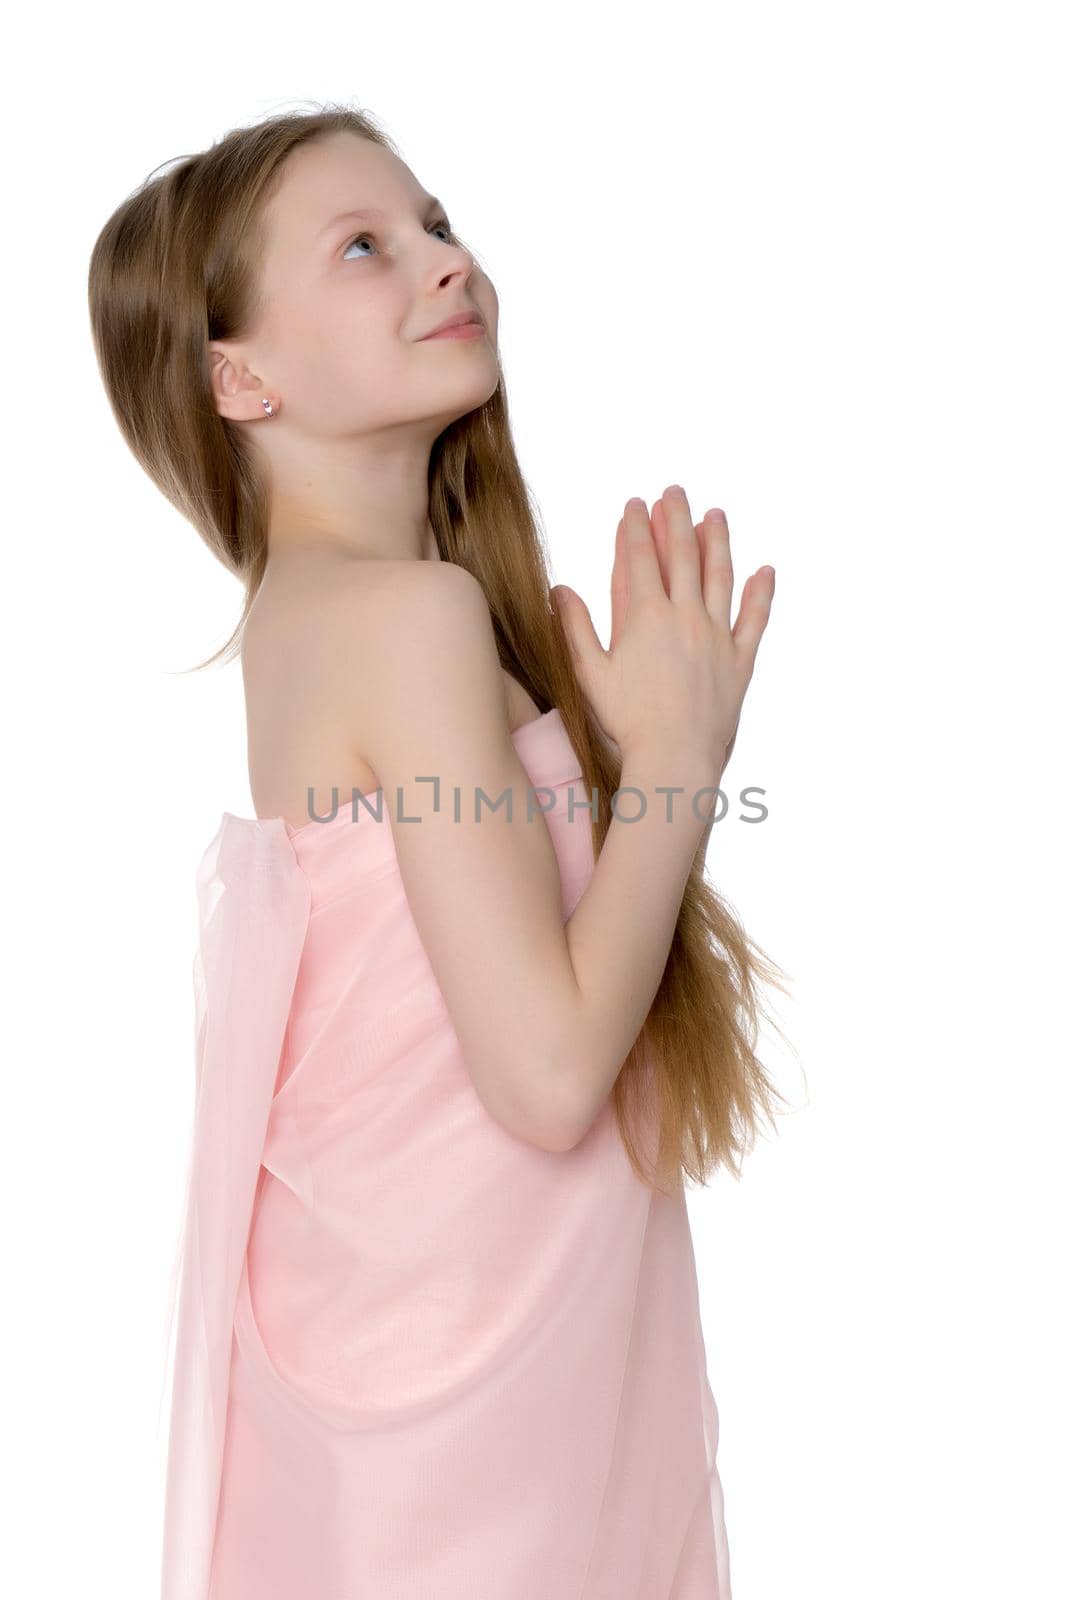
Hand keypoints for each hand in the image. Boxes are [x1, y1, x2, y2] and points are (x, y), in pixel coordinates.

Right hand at [550, 487, 773, 776]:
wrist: (675, 757)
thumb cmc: (627, 721)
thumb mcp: (589, 673)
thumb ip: (574, 627)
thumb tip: (559, 590)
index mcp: (645, 617)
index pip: (639, 558)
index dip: (636, 527)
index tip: (634, 504)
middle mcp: (685, 616)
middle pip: (681, 555)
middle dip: (676, 518)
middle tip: (674, 492)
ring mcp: (716, 636)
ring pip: (719, 576)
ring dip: (717, 541)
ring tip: (714, 515)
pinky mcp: (740, 660)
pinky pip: (755, 619)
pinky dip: (761, 593)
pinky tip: (765, 571)